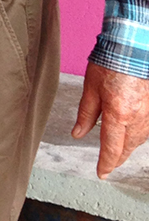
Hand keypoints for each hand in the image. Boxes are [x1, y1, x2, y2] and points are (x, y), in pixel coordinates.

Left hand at [71, 61, 148, 177]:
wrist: (133, 47)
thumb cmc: (110, 63)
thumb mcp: (90, 88)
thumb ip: (86, 114)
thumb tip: (78, 133)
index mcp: (118, 114)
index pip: (111, 148)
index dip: (106, 164)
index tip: (101, 173)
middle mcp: (137, 118)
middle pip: (127, 148)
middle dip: (116, 159)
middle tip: (108, 166)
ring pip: (139, 140)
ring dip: (127, 148)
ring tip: (117, 152)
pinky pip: (146, 129)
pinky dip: (137, 135)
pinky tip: (131, 134)